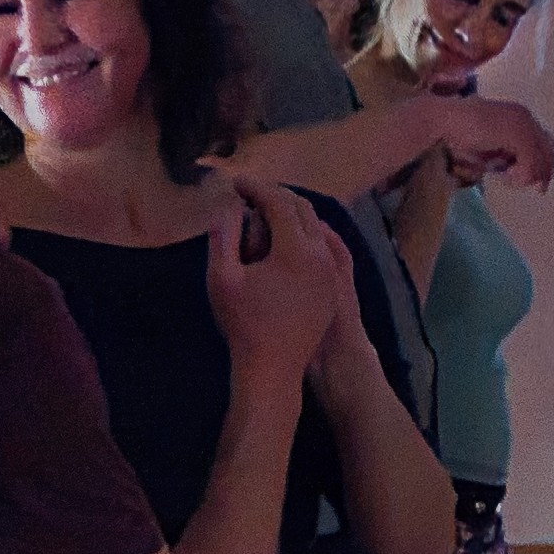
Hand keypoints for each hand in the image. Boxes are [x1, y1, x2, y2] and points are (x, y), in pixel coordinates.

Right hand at [207, 179, 348, 379]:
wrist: (273, 369)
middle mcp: (321, 255)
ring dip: (291, 215)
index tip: (236, 184)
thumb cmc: (243, 325)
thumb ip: (222, 237)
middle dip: (275, 196)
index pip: (278, 202)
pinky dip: (303, 237)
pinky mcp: (332, 289)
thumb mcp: (222, 279)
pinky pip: (322, 249)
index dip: (255, 188)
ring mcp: (330, 273)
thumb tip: (227, 208)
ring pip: (316, 229)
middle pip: (302, 209)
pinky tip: (283, 242)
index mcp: (296, 249)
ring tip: (264, 215)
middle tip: (250, 194)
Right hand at [424, 96, 553, 191]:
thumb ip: (505, 156)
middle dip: (541, 171)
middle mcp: (524, 116)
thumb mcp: (489, 148)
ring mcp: (522, 124)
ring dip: (526, 175)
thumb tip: (518, 173)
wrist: (445, 119)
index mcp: (518, 115)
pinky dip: (520, 174)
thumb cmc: (459, 133)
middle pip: (548, 150)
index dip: (543, 163)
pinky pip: (530, 162)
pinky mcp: (517, 134)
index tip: (537, 183)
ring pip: (541, 158)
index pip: (543, 142)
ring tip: (506, 178)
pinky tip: (502, 175)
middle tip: (538, 190)